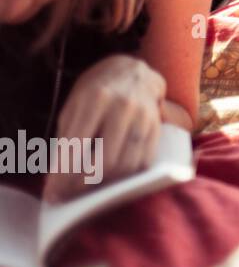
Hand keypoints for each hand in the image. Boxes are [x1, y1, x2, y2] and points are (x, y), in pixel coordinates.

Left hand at [44, 54, 164, 202]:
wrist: (135, 72)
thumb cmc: (98, 89)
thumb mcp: (75, 104)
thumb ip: (68, 135)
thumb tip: (59, 175)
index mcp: (96, 99)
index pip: (77, 147)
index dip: (63, 176)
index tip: (52, 194)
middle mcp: (124, 108)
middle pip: (105, 162)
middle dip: (83, 185)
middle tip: (69, 194)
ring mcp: (144, 118)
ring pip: (126, 166)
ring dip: (104, 184)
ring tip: (87, 187)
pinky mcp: (157, 128)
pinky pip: (143, 163)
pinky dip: (125, 177)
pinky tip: (110, 177)